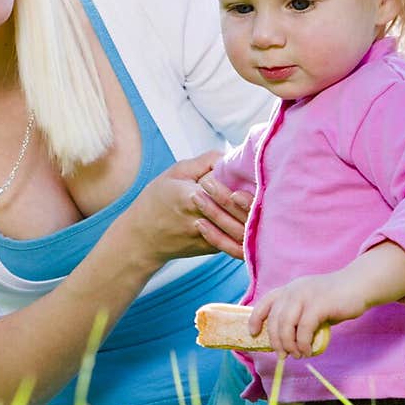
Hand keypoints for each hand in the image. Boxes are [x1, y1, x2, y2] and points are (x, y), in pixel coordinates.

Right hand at [122, 151, 249, 267]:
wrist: (141, 240)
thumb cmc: (155, 202)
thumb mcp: (175, 173)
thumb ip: (204, 162)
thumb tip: (230, 156)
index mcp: (191, 197)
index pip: (227, 188)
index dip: (242, 180)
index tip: (252, 171)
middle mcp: (202, 219)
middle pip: (239, 209)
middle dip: (253, 197)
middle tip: (263, 185)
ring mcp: (208, 237)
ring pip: (241, 227)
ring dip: (253, 214)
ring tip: (259, 199)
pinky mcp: (212, 248)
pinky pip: (236, 238)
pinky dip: (246, 226)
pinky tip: (251, 214)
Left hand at [247, 270, 365, 357]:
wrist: (359, 285)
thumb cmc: (335, 298)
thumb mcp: (310, 303)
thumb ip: (298, 317)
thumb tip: (287, 342)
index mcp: (289, 289)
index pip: (264, 303)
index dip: (255, 319)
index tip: (253, 334)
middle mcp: (293, 290)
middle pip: (274, 320)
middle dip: (276, 341)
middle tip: (282, 356)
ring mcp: (305, 296)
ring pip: (286, 326)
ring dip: (288, 345)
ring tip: (296, 355)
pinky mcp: (318, 304)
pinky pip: (304, 329)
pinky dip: (303, 344)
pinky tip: (307, 351)